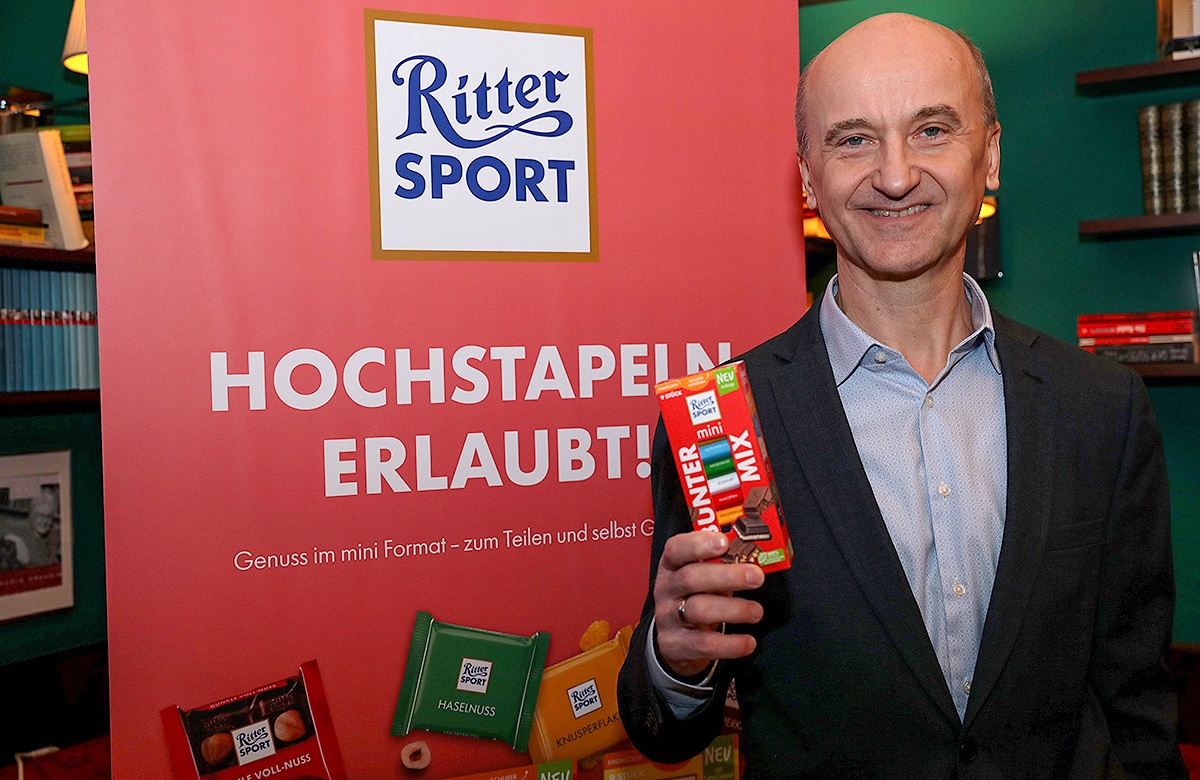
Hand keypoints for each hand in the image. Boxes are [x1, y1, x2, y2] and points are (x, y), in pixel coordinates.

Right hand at [653, 530, 764, 678]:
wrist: (676, 639)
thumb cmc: (696, 598)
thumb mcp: (702, 576)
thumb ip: (721, 565)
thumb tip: (753, 557)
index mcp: (672, 566)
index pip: (676, 548)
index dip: (698, 543)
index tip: (724, 542)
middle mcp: (667, 589)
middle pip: (690, 578)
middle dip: (727, 576)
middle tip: (756, 577)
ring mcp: (668, 618)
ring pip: (699, 610)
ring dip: (734, 609)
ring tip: (756, 611)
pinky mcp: (674, 645)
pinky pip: (704, 644)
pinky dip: (731, 644)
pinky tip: (748, 641)